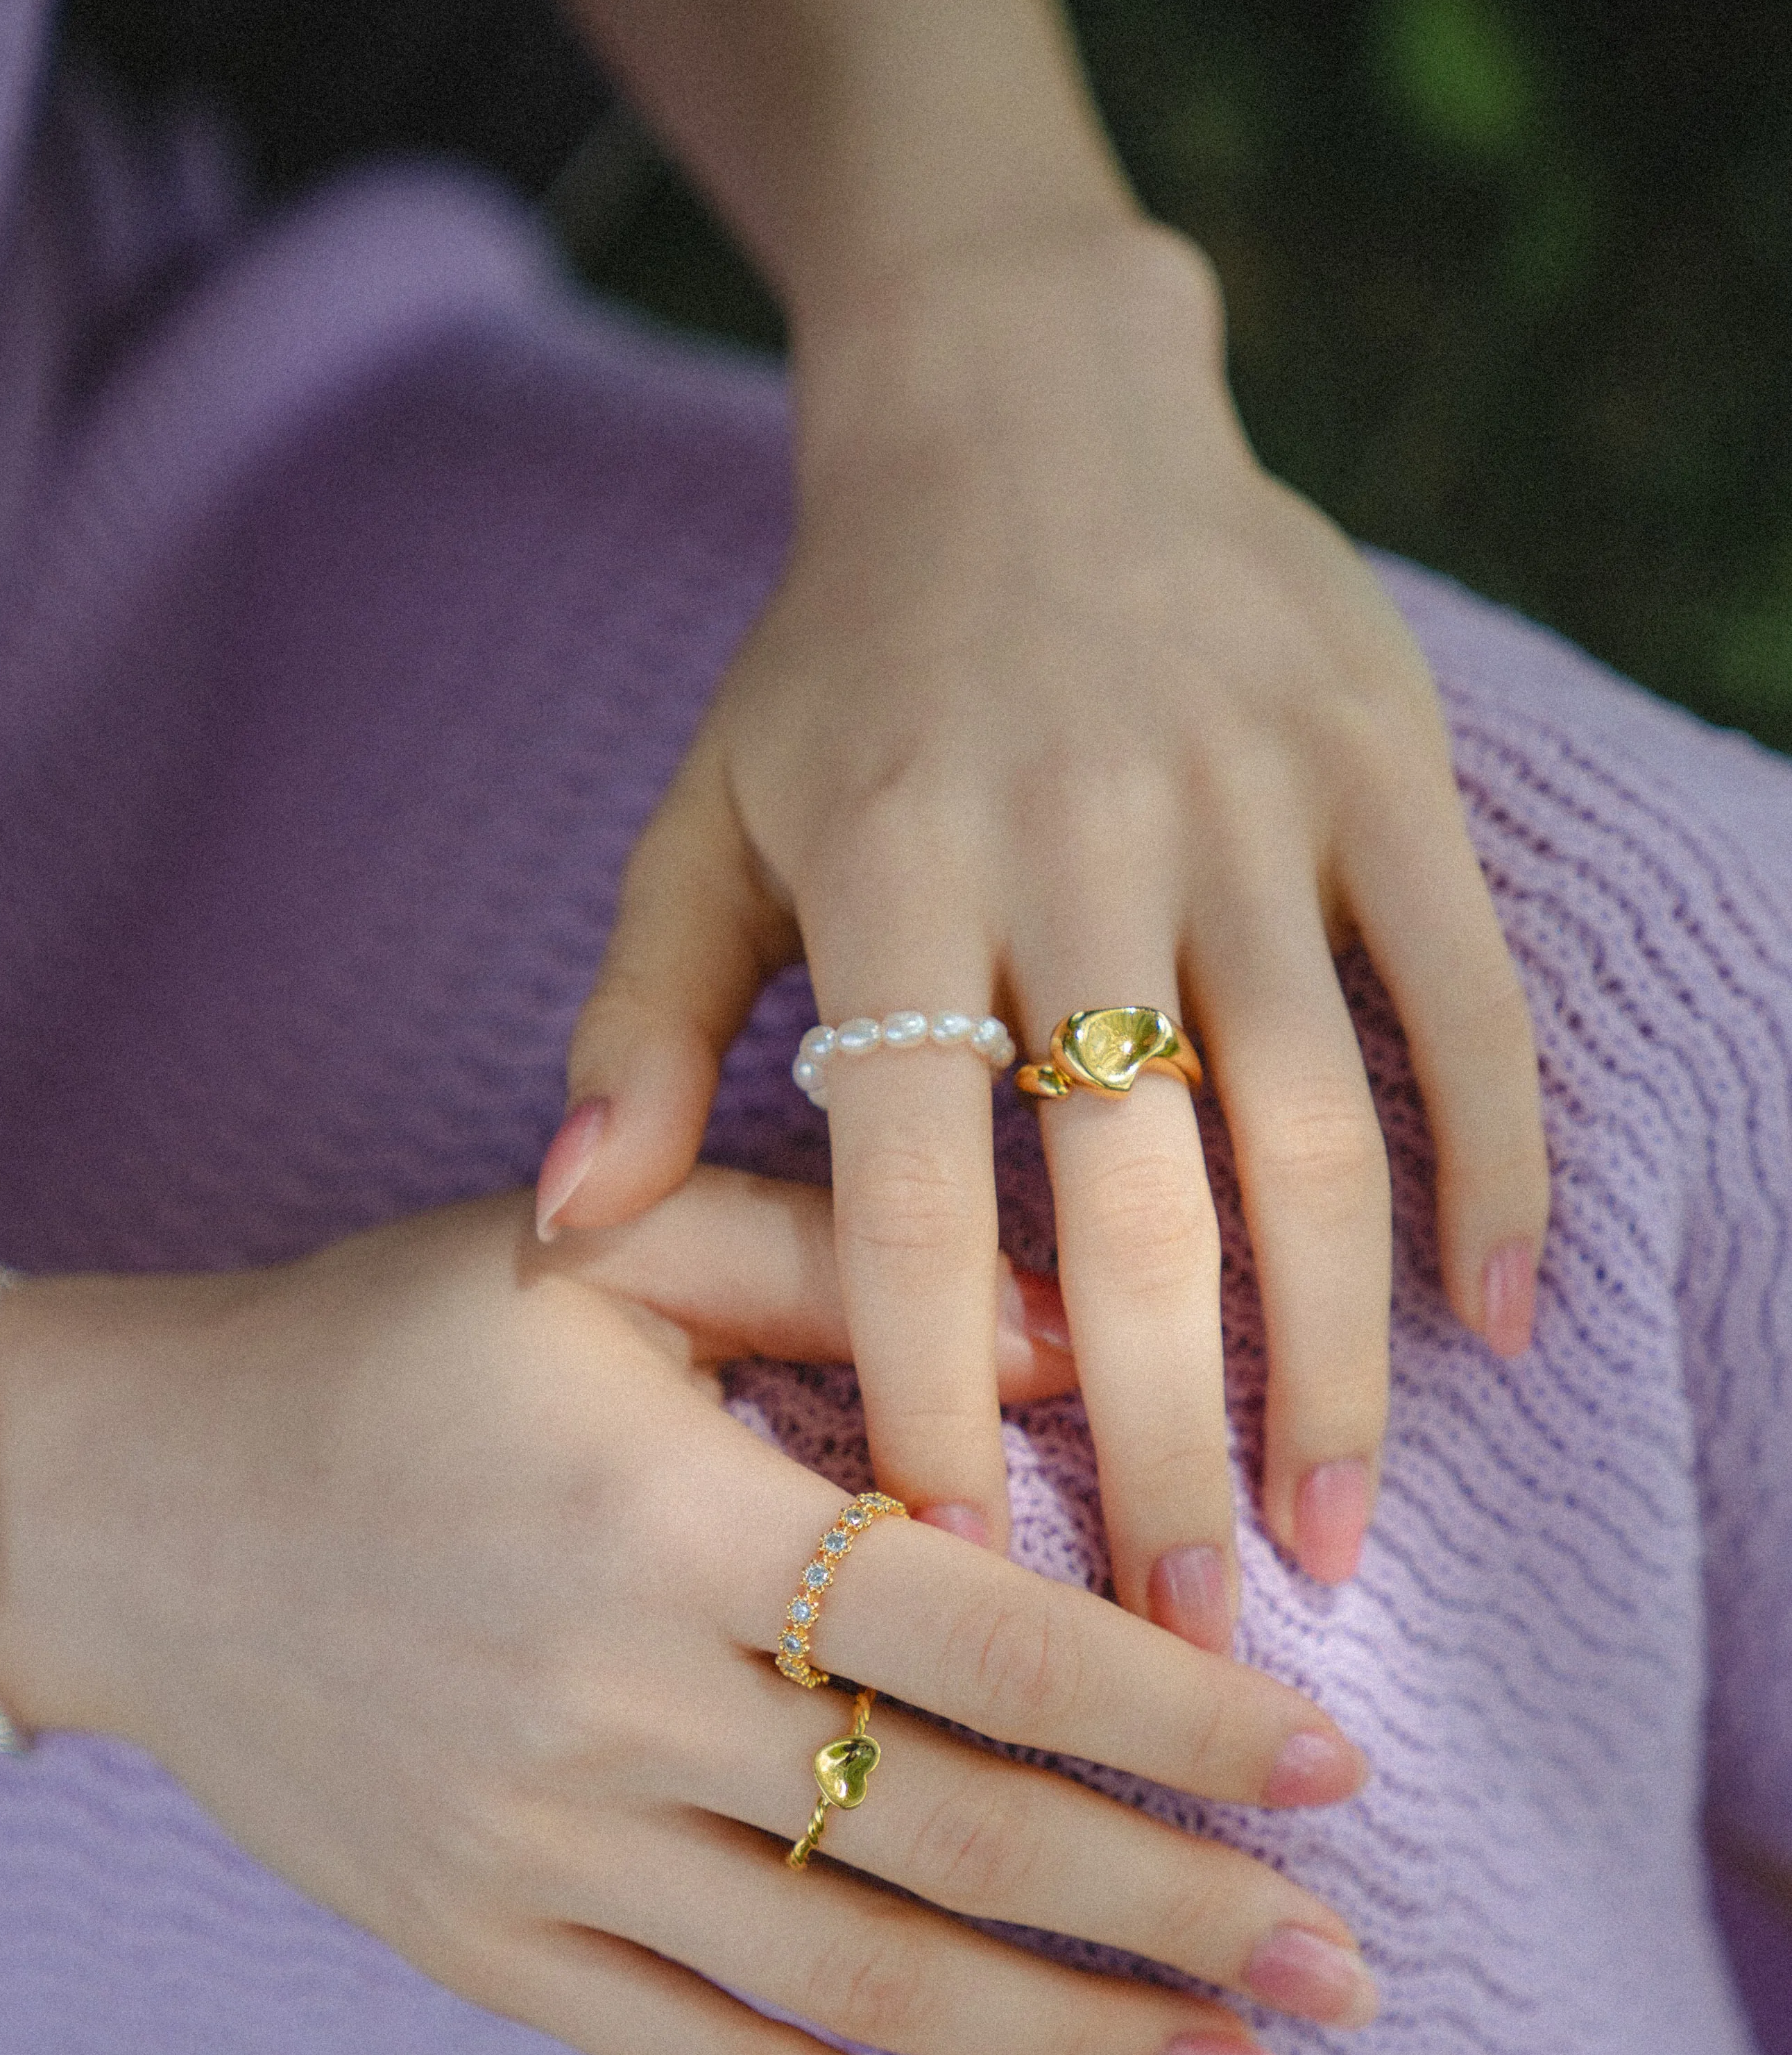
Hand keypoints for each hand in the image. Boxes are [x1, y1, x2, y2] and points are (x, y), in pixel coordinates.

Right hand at [0, 1169, 1373, 2054]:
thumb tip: (1066, 1343)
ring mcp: (543, 1846)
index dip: (1177, 1713)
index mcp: (669, 1518)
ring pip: (851, 1982)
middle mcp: (616, 1704)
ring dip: (1067, 2043)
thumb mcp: (593, 1243)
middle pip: (955, 1840)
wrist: (124, 1503)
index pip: (986, 1641)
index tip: (1333, 1767)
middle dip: (1178, 1914)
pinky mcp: (480, 1939)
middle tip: (1352, 1971)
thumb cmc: (377, 1348)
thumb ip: (829, 1260)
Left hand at [549, 220, 1549, 1641]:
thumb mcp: (704, 816)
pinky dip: (1492, 1162)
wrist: (1025, 413)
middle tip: (1176, 1640)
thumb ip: (638, 1023)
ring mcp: (1249, 804)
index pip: (916, 1175)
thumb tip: (562, 1229)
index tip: (943, 1565)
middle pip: (1135, 1192)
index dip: (930, 1381)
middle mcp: (1079, 840)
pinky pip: (1461, 992)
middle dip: (1160, 1434)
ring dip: (1333, 1356)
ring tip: (1324, 1543)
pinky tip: (1491, 1333)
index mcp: (892, 864)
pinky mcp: (1384, 768)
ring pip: (1316, 1124)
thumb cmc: (841, 663)